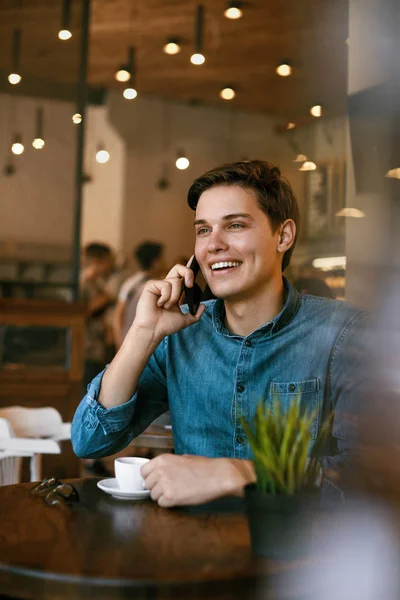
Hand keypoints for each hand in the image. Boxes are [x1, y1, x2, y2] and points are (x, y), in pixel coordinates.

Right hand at [131, 261, 204, 341]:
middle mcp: (167, 286)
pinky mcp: (151, 285)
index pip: (182, 275)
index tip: (194, 260)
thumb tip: (204, 305)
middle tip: (190, 285)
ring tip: (166, 307)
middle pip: (179, 268)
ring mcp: (159, 285)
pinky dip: (166, 297)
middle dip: (187, 273)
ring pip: (176, 281)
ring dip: (174, 297)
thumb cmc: (165, 325)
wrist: (153, 330)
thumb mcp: (185, 320)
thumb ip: (196, 314)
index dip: (188, 267)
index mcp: (174, 291)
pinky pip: (166, 285)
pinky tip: (159, 304)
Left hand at [141, 454, 255, 506]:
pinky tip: (180, 497)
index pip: (143, 471)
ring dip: (163, 496)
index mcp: (162, 459)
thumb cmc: (204, 467)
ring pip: (154, 496)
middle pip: (148, 484)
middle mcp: (160, 471)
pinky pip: (161, 504)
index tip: (156, 480)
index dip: (150, 477)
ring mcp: (164, 484)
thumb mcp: (183, 458)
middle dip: (156, 487)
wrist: (217, 476)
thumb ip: (168, 465)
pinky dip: (169, 503)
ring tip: (177, 492)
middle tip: (170, 487)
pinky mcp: (170, 497)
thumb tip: (159, 472)